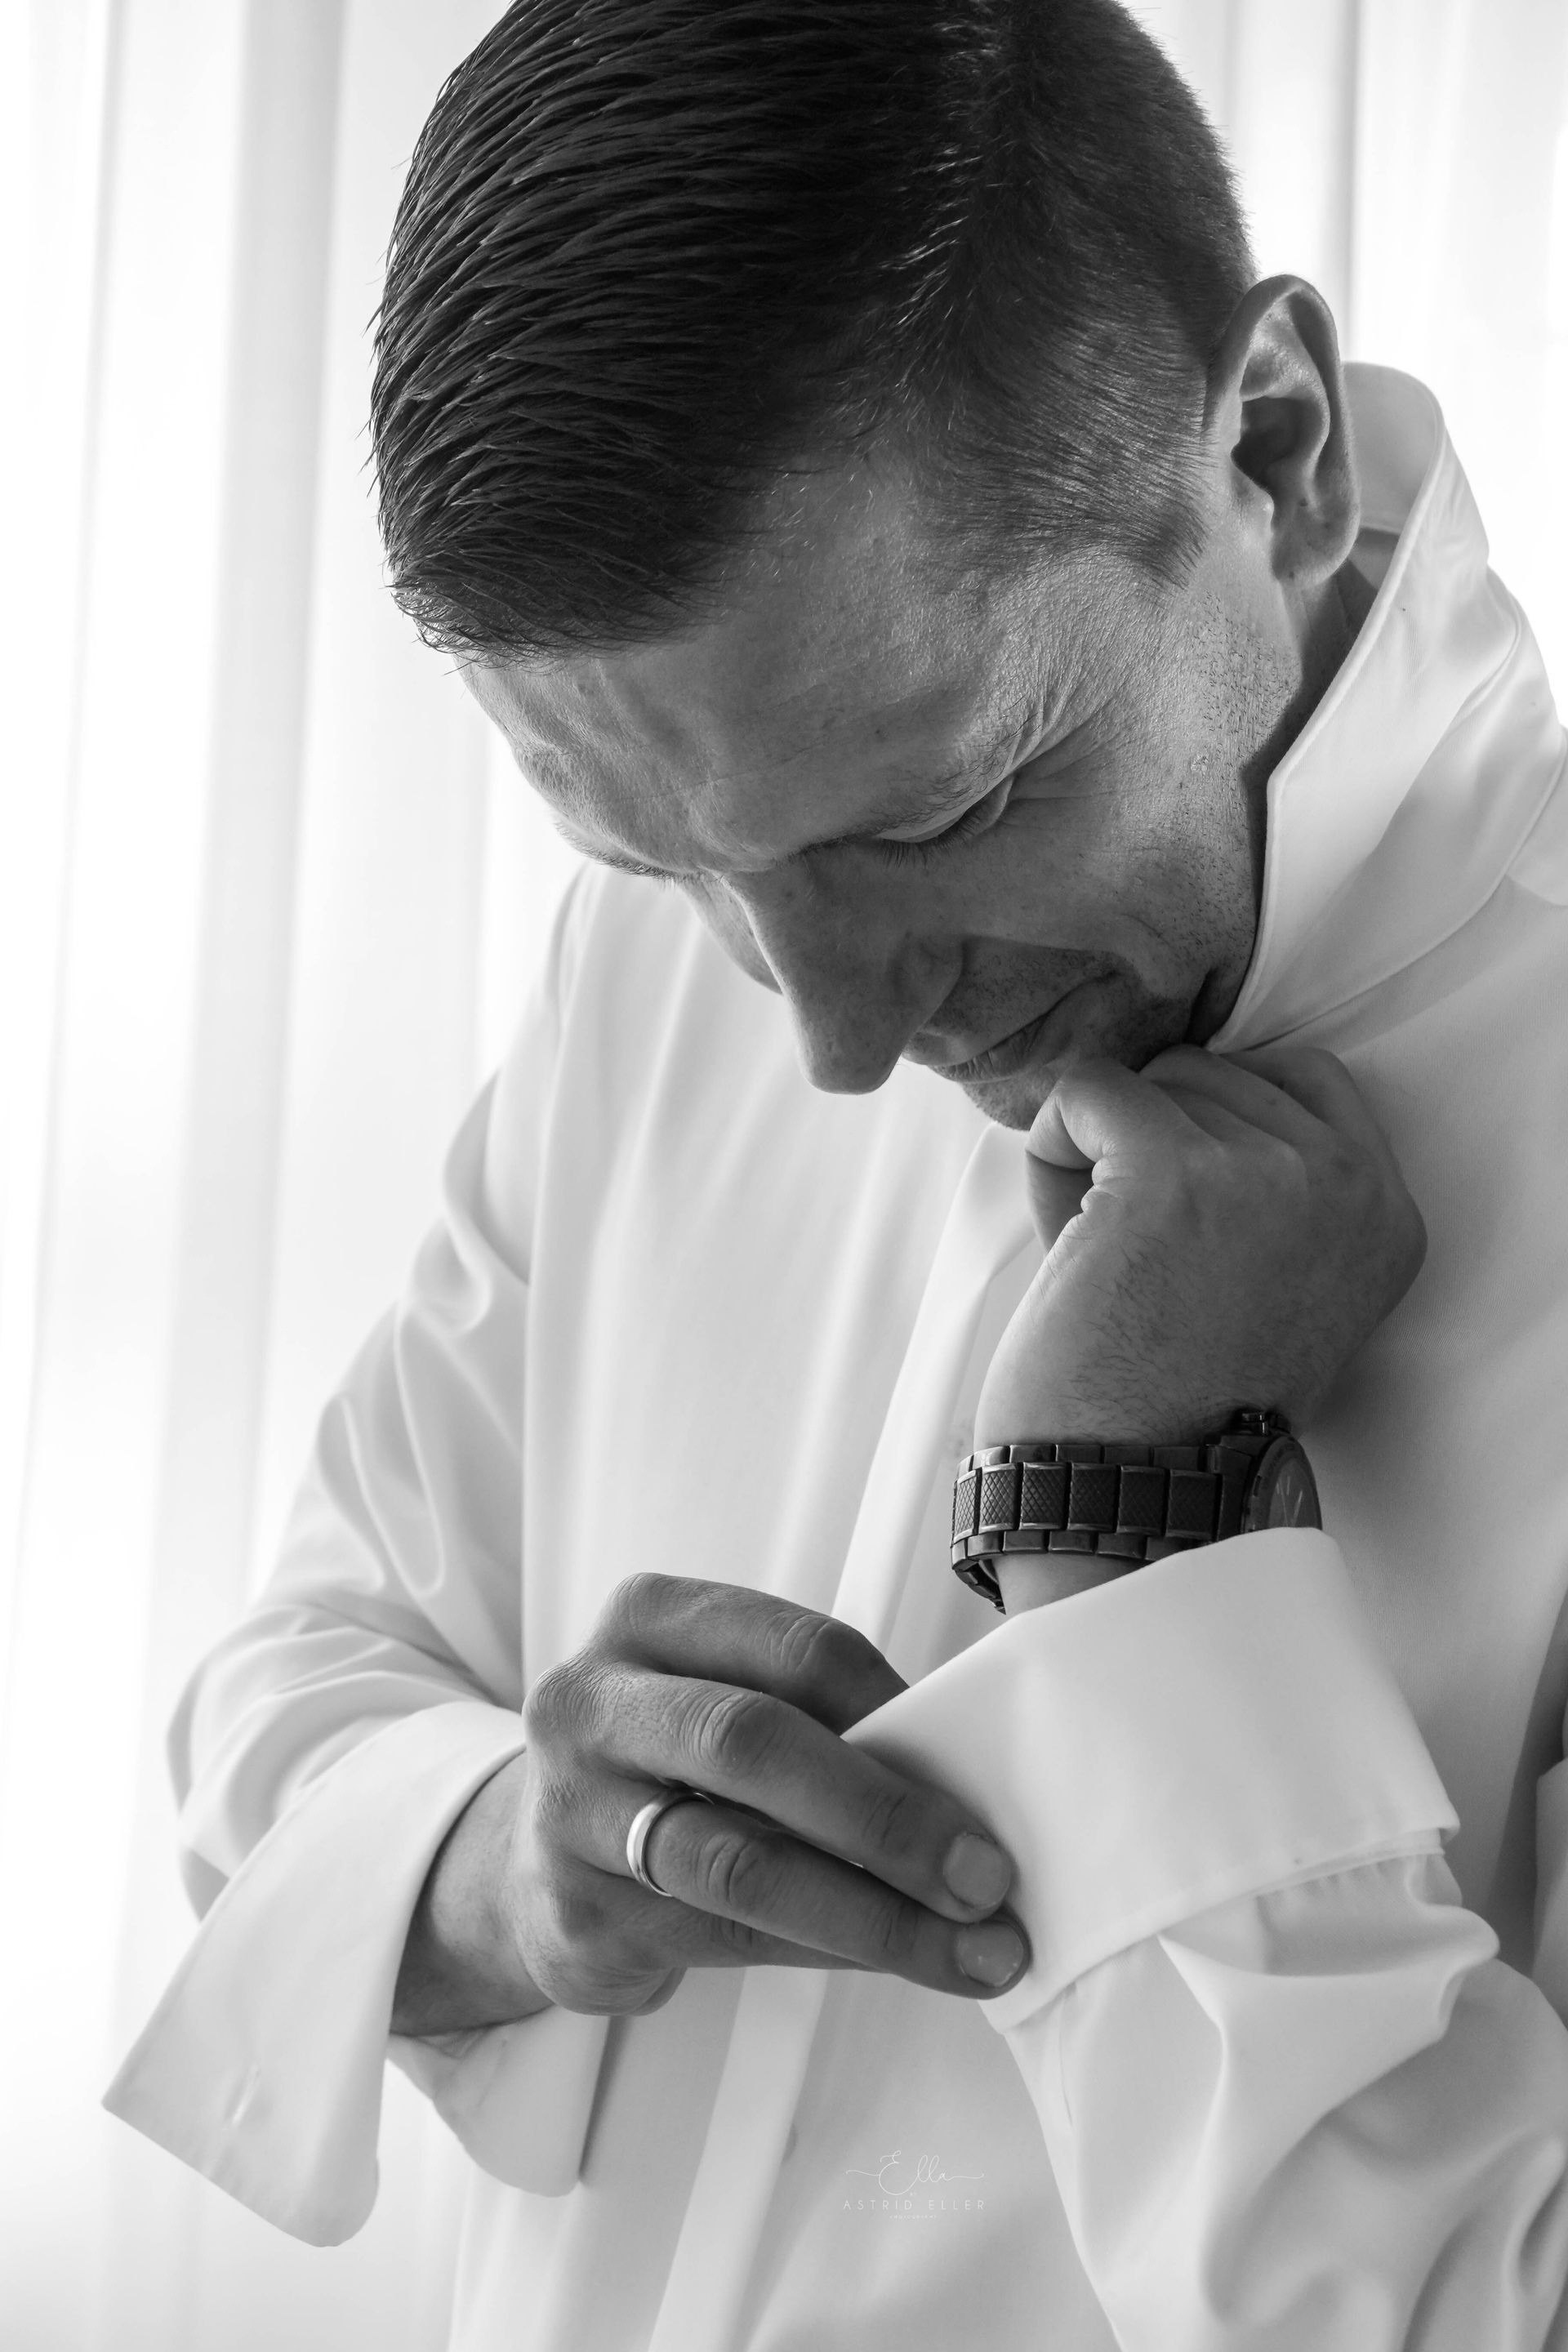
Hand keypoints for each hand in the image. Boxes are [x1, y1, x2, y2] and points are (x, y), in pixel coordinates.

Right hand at [393, 1573, 1028, 2032]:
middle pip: (754, 1744)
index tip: (981, 1774)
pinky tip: (901, 1964)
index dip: (899, 1711)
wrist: (531, 1867)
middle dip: (887, 1815)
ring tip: (974, 1947)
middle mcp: (593, 1700)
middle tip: (987, 1875)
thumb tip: (969, 1782)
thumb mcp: (722, 1699)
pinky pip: (728, 1938)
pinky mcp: (580, 1913)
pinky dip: (831, 1951)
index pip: (798, 1649)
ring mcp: (573, 1809)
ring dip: (877, 1913)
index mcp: (649, 1618)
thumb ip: (816, 1717)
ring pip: (741, 1863)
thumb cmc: (671, 1767)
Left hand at [973, 1044, 1425, 1608]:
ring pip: (1152, 1080)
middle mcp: (1344, 1182)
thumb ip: (1268, 1191)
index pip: (1304, 1077)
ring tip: (1107, 1256)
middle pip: (1218, 1075)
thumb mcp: (1281, 1285)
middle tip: (1138, 1250)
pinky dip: (1054, 1144)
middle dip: (1155, 1141)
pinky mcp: (1171, 1170)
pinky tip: (1063, 1230)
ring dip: (1101, 1154)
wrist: (1138, 1488)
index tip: (1180, 1194)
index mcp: (1385, 1213)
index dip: (1218, 1116)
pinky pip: (1087, 1089)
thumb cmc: (1183, 1403)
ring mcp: (1262, 1170)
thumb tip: (1172, 1091)